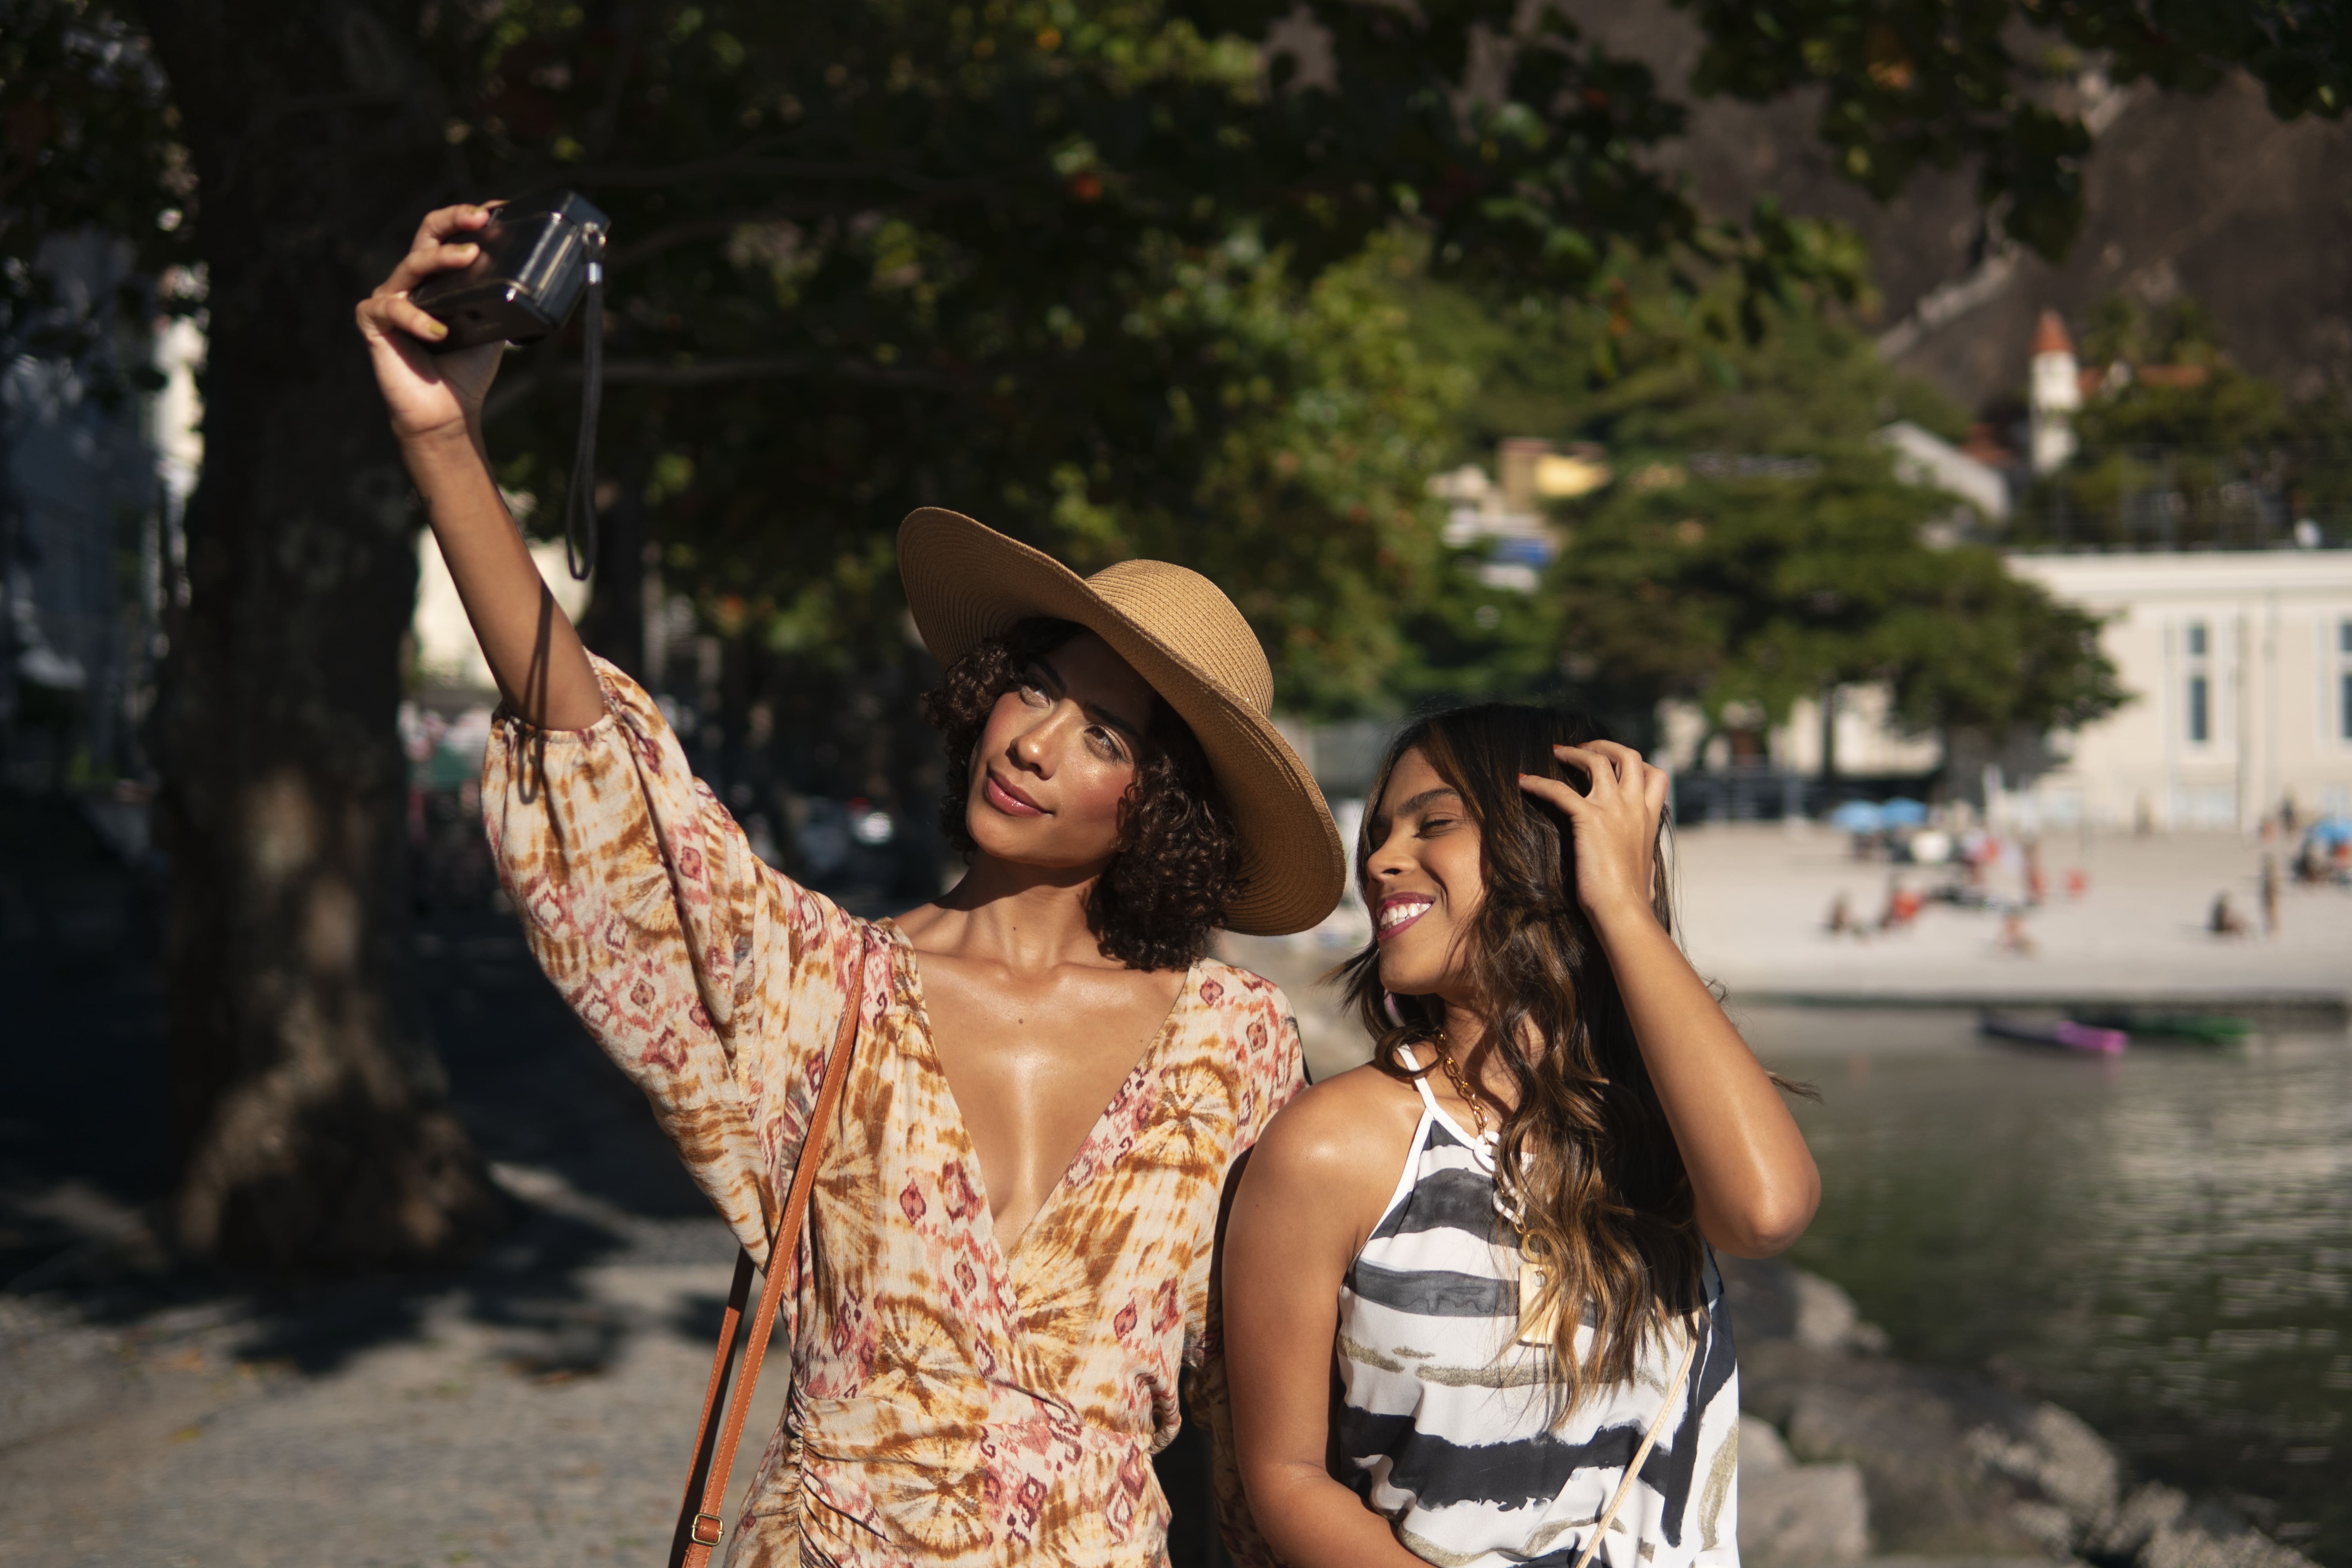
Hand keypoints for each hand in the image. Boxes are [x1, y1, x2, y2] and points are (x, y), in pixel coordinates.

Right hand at [354, 204, 505, 443]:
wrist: (448, 411)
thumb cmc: (467, 368)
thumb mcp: (492, 325)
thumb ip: (499, 298)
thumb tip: (537, 278)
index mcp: (439, 280)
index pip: (449, 236)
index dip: (468, 218)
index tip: (497, 209)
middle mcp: (413, 283)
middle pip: (427, 236)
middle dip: (452, 219)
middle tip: (479, 217)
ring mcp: (391, 299)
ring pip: (411, 265)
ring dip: (440, 259)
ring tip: (468, 257)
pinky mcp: (373, 321)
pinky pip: (392, 309)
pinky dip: (417, 319)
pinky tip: (439, 333)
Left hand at [1518, 741, 1667, 926]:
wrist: (1624, 910)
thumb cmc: (1632, 898)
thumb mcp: (1647, 869)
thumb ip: (1644, 856)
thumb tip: (1646, 867)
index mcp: (1650, 818)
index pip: (1655, 775)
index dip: (1639, 763)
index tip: (1618, 763)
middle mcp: (1634, 807)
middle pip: (1628, 757)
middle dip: (1606, 746)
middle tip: (1585, 747)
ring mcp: (1613, 810)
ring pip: (1596, 762)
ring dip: (1575, 753)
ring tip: (1557, 752)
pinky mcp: (1588, 819)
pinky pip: (1559, 790)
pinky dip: (1538, 783)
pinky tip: (1523, 782)